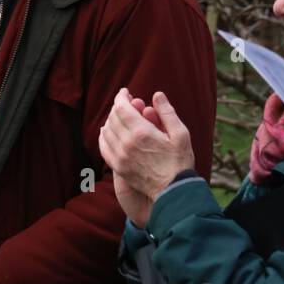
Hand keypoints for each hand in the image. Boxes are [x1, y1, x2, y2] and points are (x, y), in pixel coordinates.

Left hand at [99, 88, 195, 225]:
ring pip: (106, 131)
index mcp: (142, 132)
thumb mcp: (180, 133)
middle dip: (118, 106)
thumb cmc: (180, 161)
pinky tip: (108, 132)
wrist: (173, 191)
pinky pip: (103, 147)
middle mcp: (127, 143)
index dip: (121, 96)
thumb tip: (157, 94)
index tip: (126, 92)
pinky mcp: (118, 167)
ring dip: (111, 120)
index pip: (121, 107)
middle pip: (113, 117)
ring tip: (119, 116)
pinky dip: (103, 136)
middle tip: (126, 103)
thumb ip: (167, 112)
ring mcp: (120, 156)